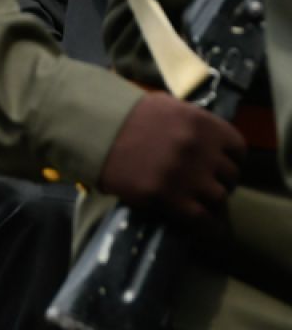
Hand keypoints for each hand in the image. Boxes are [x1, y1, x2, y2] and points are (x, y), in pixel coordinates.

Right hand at [96, 91, 244, 220]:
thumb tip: (211, 144)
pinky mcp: (167, 196)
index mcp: (202, 123)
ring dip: (210, 201)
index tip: (220, 165)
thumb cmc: (127, 115)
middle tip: (205, 183)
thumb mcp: (168, 107)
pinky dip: (203, 223)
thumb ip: (194, 125)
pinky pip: (200, 218)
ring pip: (219, 198)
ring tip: (198, 201)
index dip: (231, 159)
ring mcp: (185, 174)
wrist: (92, 129)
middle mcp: (199, 149)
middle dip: (220, 181)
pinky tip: (198, 222)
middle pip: (230, 176)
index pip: (238, 149)